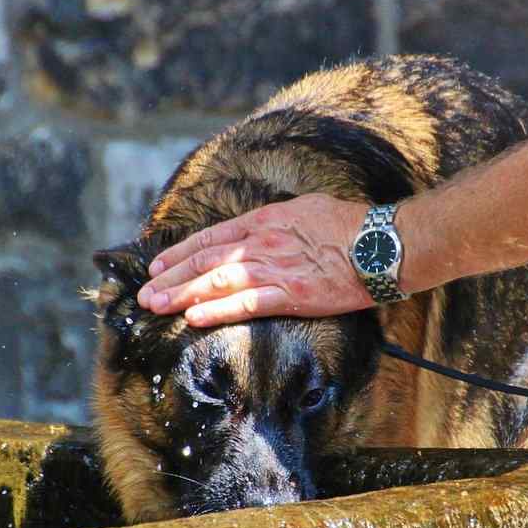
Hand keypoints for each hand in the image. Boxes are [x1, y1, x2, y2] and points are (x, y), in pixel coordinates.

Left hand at [137, 194, 373, 326]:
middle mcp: (262, 242)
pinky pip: (245, 305)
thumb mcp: (306, 209)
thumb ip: (277, 220)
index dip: (181, 252)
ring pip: (217, 282)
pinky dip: (217, 311)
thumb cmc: (350, 225)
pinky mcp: (291, 294)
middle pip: (206, 260)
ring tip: (157, 305)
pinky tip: (193, 318)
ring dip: (182, 295)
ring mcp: (275, 269)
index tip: (159, 265)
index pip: (212, 237)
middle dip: (172, 277)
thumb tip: (261, 227)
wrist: (381, 244)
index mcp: (265, 219)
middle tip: (146, 292)